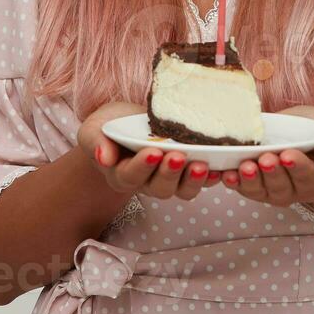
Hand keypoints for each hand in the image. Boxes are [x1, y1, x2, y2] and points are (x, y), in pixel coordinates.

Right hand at [77, 101, 221, 200]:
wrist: (127, 124)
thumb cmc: (110, 126)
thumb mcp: (94, 128)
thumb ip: (95, 141)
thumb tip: (102, 157)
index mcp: (121, 174)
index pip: (131, 175)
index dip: (142, 167)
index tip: (152, 152)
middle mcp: (146, 182)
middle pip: (159, 188)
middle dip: (170, 173)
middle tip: (178, 156)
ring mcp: (168, 179)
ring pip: (182, 190)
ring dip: (193, 180)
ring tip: (201, 165)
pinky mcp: (186, 172)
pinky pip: (200, 181)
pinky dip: (210, 177)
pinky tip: (219, 169)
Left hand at [223, 105, 313, 205]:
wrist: (301, 132)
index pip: (307, 176)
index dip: (297, 167)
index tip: (287, 154)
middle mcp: (293, 191)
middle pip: (281, 188)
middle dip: (271, 174)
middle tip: (265, 159)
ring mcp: (270, 190)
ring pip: (259, 191)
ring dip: (249, 180)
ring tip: (244, 166)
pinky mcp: (251, 185)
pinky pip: (240, 186)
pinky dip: (231, 180)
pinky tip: (224, 172)